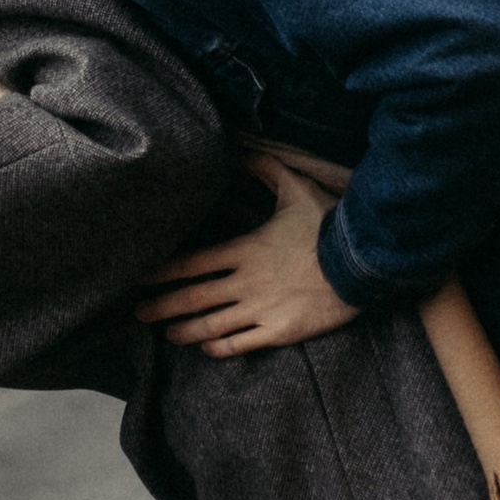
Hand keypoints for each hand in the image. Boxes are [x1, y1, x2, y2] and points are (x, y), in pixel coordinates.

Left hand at [136, 151, 362, 354]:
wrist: (362, 262)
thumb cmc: (329, 224)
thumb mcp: (296, 188)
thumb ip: (266, 168)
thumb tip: (241, 150)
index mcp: (244, 249)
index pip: (191, 263)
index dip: (161, 273)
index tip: (139, 279)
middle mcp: (246, 282)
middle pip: (192, 297)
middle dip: (161, 305)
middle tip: (137, 313)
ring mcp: (261, 309)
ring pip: (212, 324)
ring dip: (184, 330)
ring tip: (167, 333)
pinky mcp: (280, 331)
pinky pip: (242, 343)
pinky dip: (220, 347)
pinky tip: (207, 348)